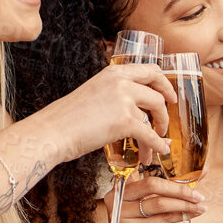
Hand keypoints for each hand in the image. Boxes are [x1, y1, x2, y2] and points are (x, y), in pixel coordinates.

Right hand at [36, 61, 177, 165]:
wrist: (52, 131)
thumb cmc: (68, 118)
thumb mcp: (94, 93)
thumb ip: (115, 95)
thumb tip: (137, 111)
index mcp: (114, 72)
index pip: (150, 70)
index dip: (165, 84)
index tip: (170, 96)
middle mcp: (122, 82)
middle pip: (158, 95)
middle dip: (165, 113)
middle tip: (165, 125)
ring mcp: (125, 100)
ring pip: (155, 117)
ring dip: (157, 135)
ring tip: (151, 149)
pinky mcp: (126, 121)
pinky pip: (150, 135)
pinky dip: (157, 146)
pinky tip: (158, 152)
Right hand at [107, 174, 205, 222]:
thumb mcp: (155, 205)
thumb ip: (173, 188)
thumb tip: (202, 171)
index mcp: (121, 187)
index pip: (148, 174)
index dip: (170, 171)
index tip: (194, 174)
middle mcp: (116, 198)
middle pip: (152, 185)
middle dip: (179, 189)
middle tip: (198, 195)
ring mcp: (122, 214)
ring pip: (159, 203)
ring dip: (184, 204)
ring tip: (199, 206)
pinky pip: (162, 219)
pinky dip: (180, 216)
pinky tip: (191, 216)